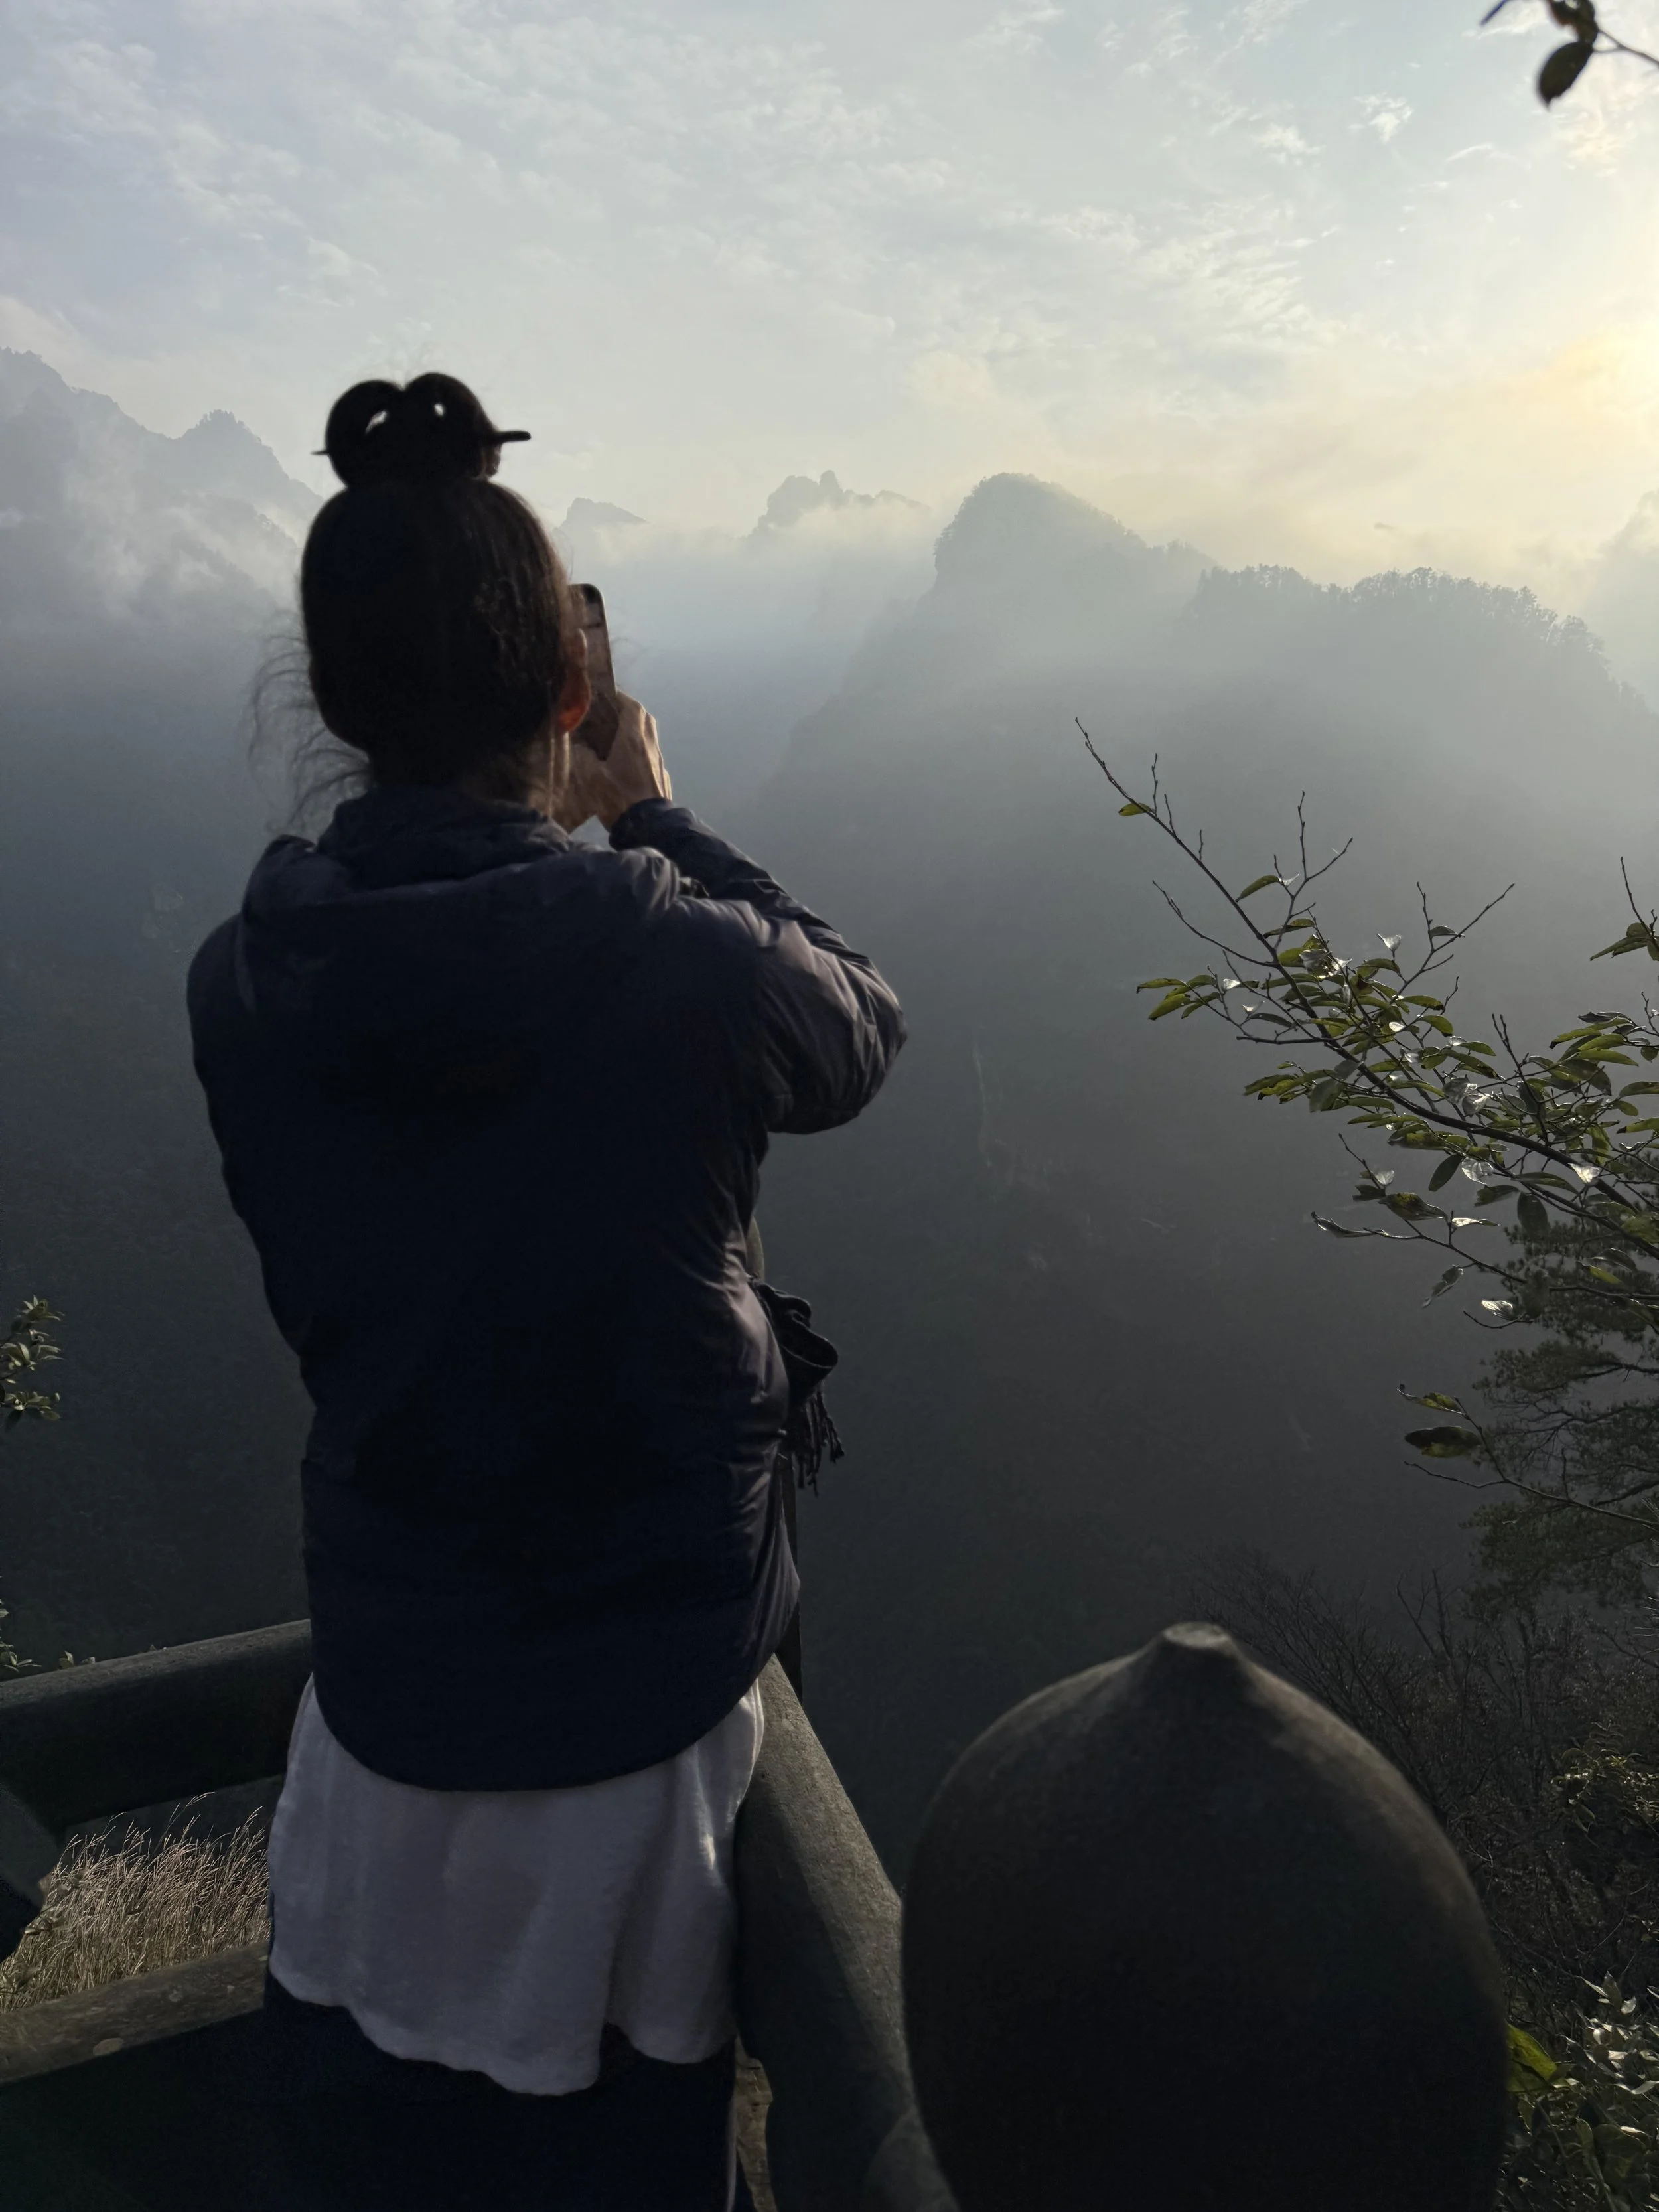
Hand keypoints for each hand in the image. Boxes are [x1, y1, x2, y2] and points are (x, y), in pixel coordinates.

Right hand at [574, 695, 671, 829]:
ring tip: (615, 737)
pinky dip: (640, 750)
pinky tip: (626, 762)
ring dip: (635, 731)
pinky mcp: (662, 777)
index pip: (632, 707)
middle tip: (610, 714)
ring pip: (649, 736)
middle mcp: (650, 746)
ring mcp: (659, 762)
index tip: (606, 696)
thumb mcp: (591, 778)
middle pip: (644, 718)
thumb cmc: (619, 799)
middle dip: (628, 711)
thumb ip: (582, 757)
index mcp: (633, 740)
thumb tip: (580, 747)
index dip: (619, 697)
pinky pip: (651, 755)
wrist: (649, 827)